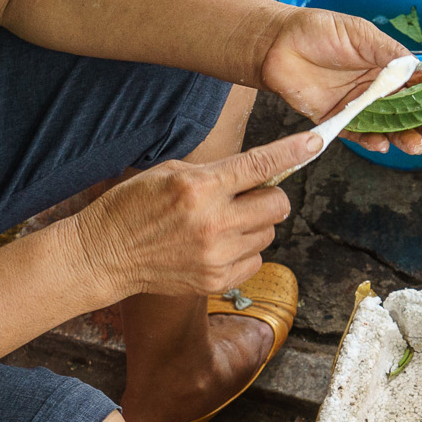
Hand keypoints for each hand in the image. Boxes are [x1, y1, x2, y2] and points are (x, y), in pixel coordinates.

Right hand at [73, 129, 319, 302]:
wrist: (105, 254)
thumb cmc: (134, 206)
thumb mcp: (170, 172)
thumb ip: (217, 173)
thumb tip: (260, 172)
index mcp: (200, 187)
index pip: (260, 165)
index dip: (293, 152)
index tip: (315, 141)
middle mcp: (214, 222)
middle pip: (277, 204)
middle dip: (267, 197)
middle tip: (245, 198)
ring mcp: (218, 255)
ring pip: (269, 233)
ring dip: (254, 225)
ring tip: (220, 224)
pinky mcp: (218, 279)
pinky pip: (256, 259)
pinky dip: (244, 251)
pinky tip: (216, 246)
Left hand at [256, 6, 421, 156]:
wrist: (277, 43)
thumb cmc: (319, 31)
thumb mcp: (362, 34)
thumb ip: (392, 55)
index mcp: (389, 68)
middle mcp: (377, 90)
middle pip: (411, 113)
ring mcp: (359, 107)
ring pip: (389, 129)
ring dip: (405, 138)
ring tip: (417, 145)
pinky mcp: (337, 121)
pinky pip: (358, 136)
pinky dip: (371, 142)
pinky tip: (383, 145)